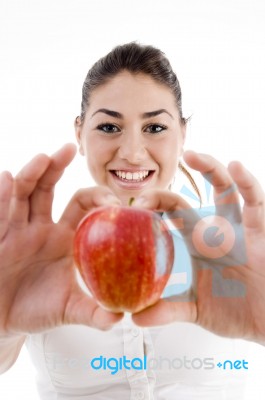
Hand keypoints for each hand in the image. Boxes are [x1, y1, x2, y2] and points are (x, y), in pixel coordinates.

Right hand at [0, 144, 122, 337]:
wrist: (3, 321)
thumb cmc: (37, 309)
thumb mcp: (68, 309)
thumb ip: (93, 312)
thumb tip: (121, 316)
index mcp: (64, 237)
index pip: (82, 205)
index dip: (96, 198)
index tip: (112, 199)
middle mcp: (41, 227)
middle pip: (48, 189)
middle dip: (56, 168)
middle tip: (69, 149)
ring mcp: (16, 229)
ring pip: (22, 195)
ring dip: (31, 175)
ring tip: (42, 159)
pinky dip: (2, 197)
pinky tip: (5, 178)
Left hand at [132, 151, 264, 344]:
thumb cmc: (236, 310)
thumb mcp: (196, 308)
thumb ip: (168, 310)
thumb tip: (135, 316)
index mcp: (199, 243)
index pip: (172, 214)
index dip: (154, 207)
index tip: (133, 208)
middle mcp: (217, 230)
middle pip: (192, 199)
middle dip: (167, 193)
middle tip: (145, 194)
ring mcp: (240, 228)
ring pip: (226, 190)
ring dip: (212, 169)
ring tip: (192, 156)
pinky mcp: (262, 231)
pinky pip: (257, 202)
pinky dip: (248, 183)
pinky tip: (236, 166)